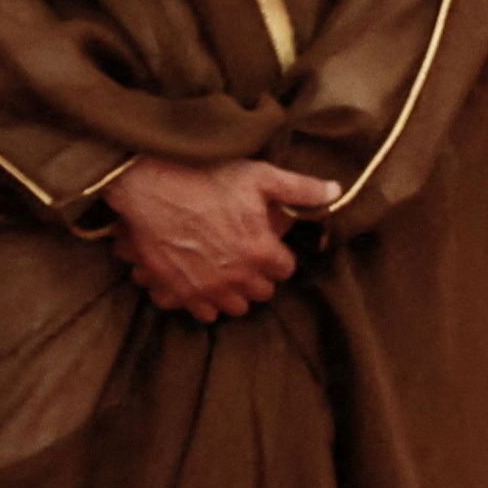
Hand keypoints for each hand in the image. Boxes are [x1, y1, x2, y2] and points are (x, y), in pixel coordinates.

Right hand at [102, 155, 338, 321]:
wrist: (152, 185)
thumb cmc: (208, 177)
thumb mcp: (261, 176)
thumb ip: (301, 189)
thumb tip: (335, 192)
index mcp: (260, 252)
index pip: (285, 270)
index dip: (279, 256)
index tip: (271, 245)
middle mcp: (235, 277)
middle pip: (261, 292)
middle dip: (259, 277)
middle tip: (249, 258)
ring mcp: (204, 287)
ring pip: (232, 307)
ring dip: (233, 293)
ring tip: (228, 274)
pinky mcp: (175, 290)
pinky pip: (196, 312)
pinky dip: (199, 302)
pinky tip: (199, 285)